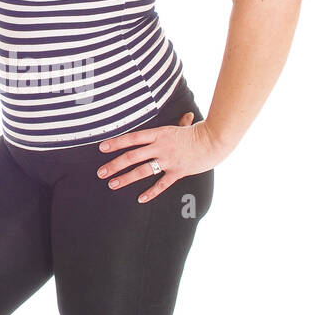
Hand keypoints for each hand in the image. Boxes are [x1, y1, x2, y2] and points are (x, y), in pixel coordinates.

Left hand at [95, 112, 222, 203]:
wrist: (214, 141)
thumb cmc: (199, 133)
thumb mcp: (185, 126)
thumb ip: (182, 122)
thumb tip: (186, 116)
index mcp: (159, 134)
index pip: (133, 138)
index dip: (116, 143)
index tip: (102, 148)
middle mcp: (160, 147)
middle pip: (132, 156)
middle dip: (115, 164)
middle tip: (101, 172)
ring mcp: (168, 160)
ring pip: (142, 170)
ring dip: (126, 178)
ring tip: (112, 184)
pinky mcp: (177, 172)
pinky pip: (161, 184)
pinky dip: (151, 192)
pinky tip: (140, 198)